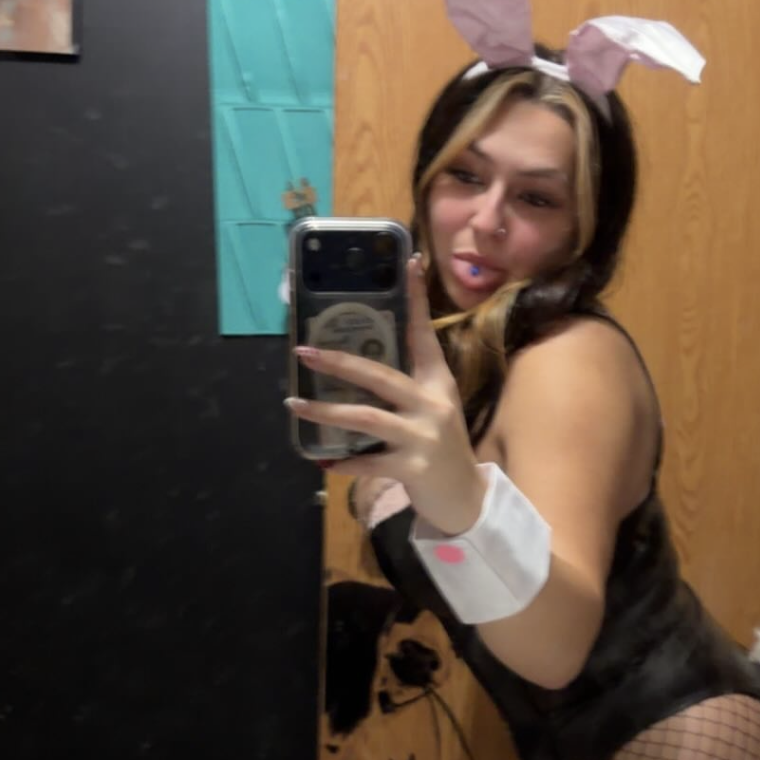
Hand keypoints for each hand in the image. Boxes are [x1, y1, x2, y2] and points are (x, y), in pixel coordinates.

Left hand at [287, 256, 486, 535]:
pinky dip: (343, 463)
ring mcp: (422, 437)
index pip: (423, 333)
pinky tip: (322, 461)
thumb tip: (360, 359)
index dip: (415, 298)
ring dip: (325, 413)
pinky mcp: (412, 468)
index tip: (408, 262)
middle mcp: (432, 404)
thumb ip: (408, 382)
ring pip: (366, 418)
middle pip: (379, 376)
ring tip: (294, 406)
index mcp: (437, 382)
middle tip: (303, 352)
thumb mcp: (433, 407)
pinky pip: (368, 463)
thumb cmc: (440, 446)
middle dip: (338, 363)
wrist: (466, 498)